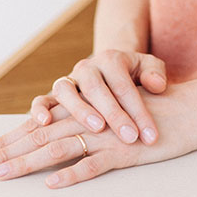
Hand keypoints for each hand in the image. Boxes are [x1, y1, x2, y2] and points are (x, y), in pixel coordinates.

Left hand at [0, 79, 196, 188]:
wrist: (194, 109)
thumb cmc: (155, 115)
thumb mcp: (117, 116)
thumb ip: (90, 124)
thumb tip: (57, 148)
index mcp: (88, 109)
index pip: (41, 124)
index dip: (12, 138)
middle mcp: (93, 117)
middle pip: (42, 134)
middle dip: (8, 150)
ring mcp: (109, 133)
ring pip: (60, 146)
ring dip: (27, 163)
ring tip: (0, 174)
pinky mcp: (128, 149)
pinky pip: (96, 163)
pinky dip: (74, 173)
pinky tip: (53, 183)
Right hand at [30, 49, 167, 145]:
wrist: (109, 68)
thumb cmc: (133, 74)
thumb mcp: (149, 68)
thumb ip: (155, 73)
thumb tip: (157, 85)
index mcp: (111, 59)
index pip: (125, 86)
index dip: (139, 111)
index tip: (150, 135)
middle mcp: (87, 67)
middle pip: (97, 88)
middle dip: (114, 114)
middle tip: (130, 137)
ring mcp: (68, 80)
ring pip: (67, 92)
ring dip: (81, 111)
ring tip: (98, 129)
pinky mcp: (53, 95)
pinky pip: (41, 100)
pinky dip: (40, 110)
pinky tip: (45, 124)